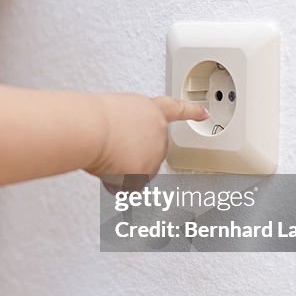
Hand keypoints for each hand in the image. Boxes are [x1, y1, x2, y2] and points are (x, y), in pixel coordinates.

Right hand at [86, 94, 208, 179]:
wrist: (92, 129)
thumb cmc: (95, 117)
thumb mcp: (117, 111)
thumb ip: (129, 124)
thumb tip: (123, 145)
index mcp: (151, 111)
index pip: (176, 110)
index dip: (191, 112)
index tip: (203, 113)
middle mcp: (159, 132)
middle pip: (149, 151)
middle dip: (131, 153)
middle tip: (113, 145)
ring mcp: (155, 154)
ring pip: (138, 171)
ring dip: (123, 168)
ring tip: (108, 153)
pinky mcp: (147, 173)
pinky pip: (130, 185)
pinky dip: (117, 182)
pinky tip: (109, 168)